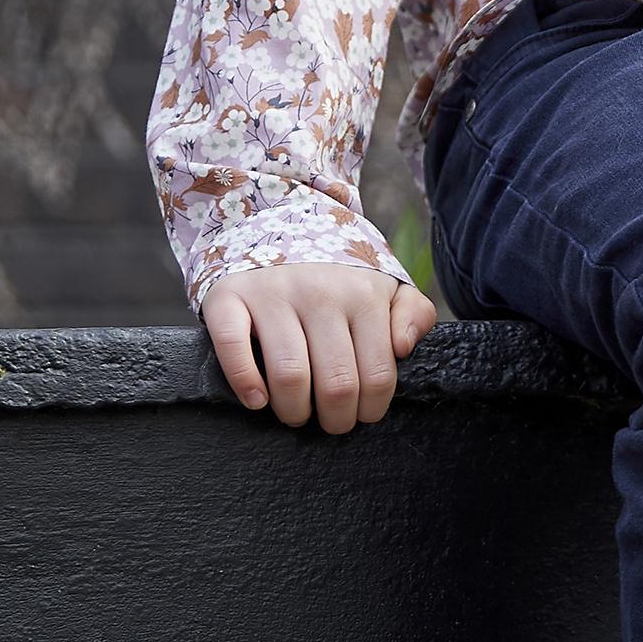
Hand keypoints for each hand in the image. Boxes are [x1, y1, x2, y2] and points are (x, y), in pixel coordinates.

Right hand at [201, 263, 438, 432]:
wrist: (276, 220)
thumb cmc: (338, 272)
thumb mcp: (385, 283)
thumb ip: (413, 313)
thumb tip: (404, 348)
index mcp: (363, 295)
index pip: (377, 374)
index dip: (371, 409)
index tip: (361, 415)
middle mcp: (319, 293)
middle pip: (336, 384)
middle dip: (336, 419)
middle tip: (330, 421)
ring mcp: (273, 293)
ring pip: (290, 375)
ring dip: (294, 411)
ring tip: (296, 414)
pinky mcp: (229, 296)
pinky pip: (233, 348)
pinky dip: (245, 384)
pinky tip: (257, 400)